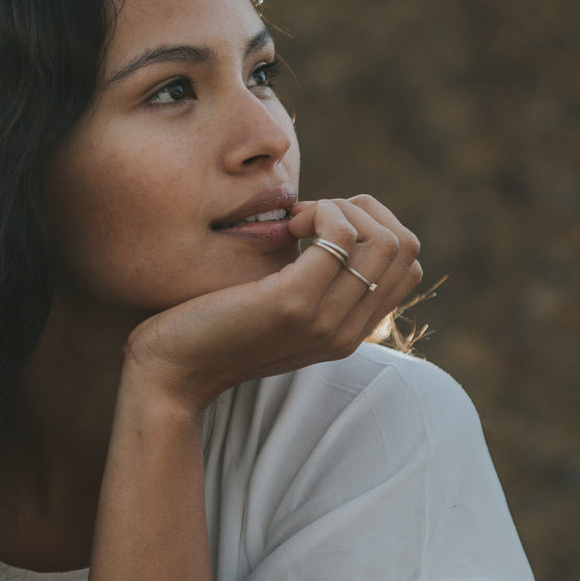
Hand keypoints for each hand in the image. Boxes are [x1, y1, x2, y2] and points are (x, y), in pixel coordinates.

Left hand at [124, 196, 421, 409]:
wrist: (171, 372)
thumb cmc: (215, 326)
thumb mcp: (279, 304)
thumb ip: (315, 282)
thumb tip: (337, 222)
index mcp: (349, 332)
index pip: (408, 265)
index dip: (373, 227)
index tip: (321, 228)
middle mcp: (347, 332)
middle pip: (404, 246)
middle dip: (361, 211)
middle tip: (308, 218)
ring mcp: (325, 321)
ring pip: (382, 239)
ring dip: (340, 209)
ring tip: (296, 221)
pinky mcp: (293, 305)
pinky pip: (340, 237)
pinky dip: (320, 212)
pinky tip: (286, 224)